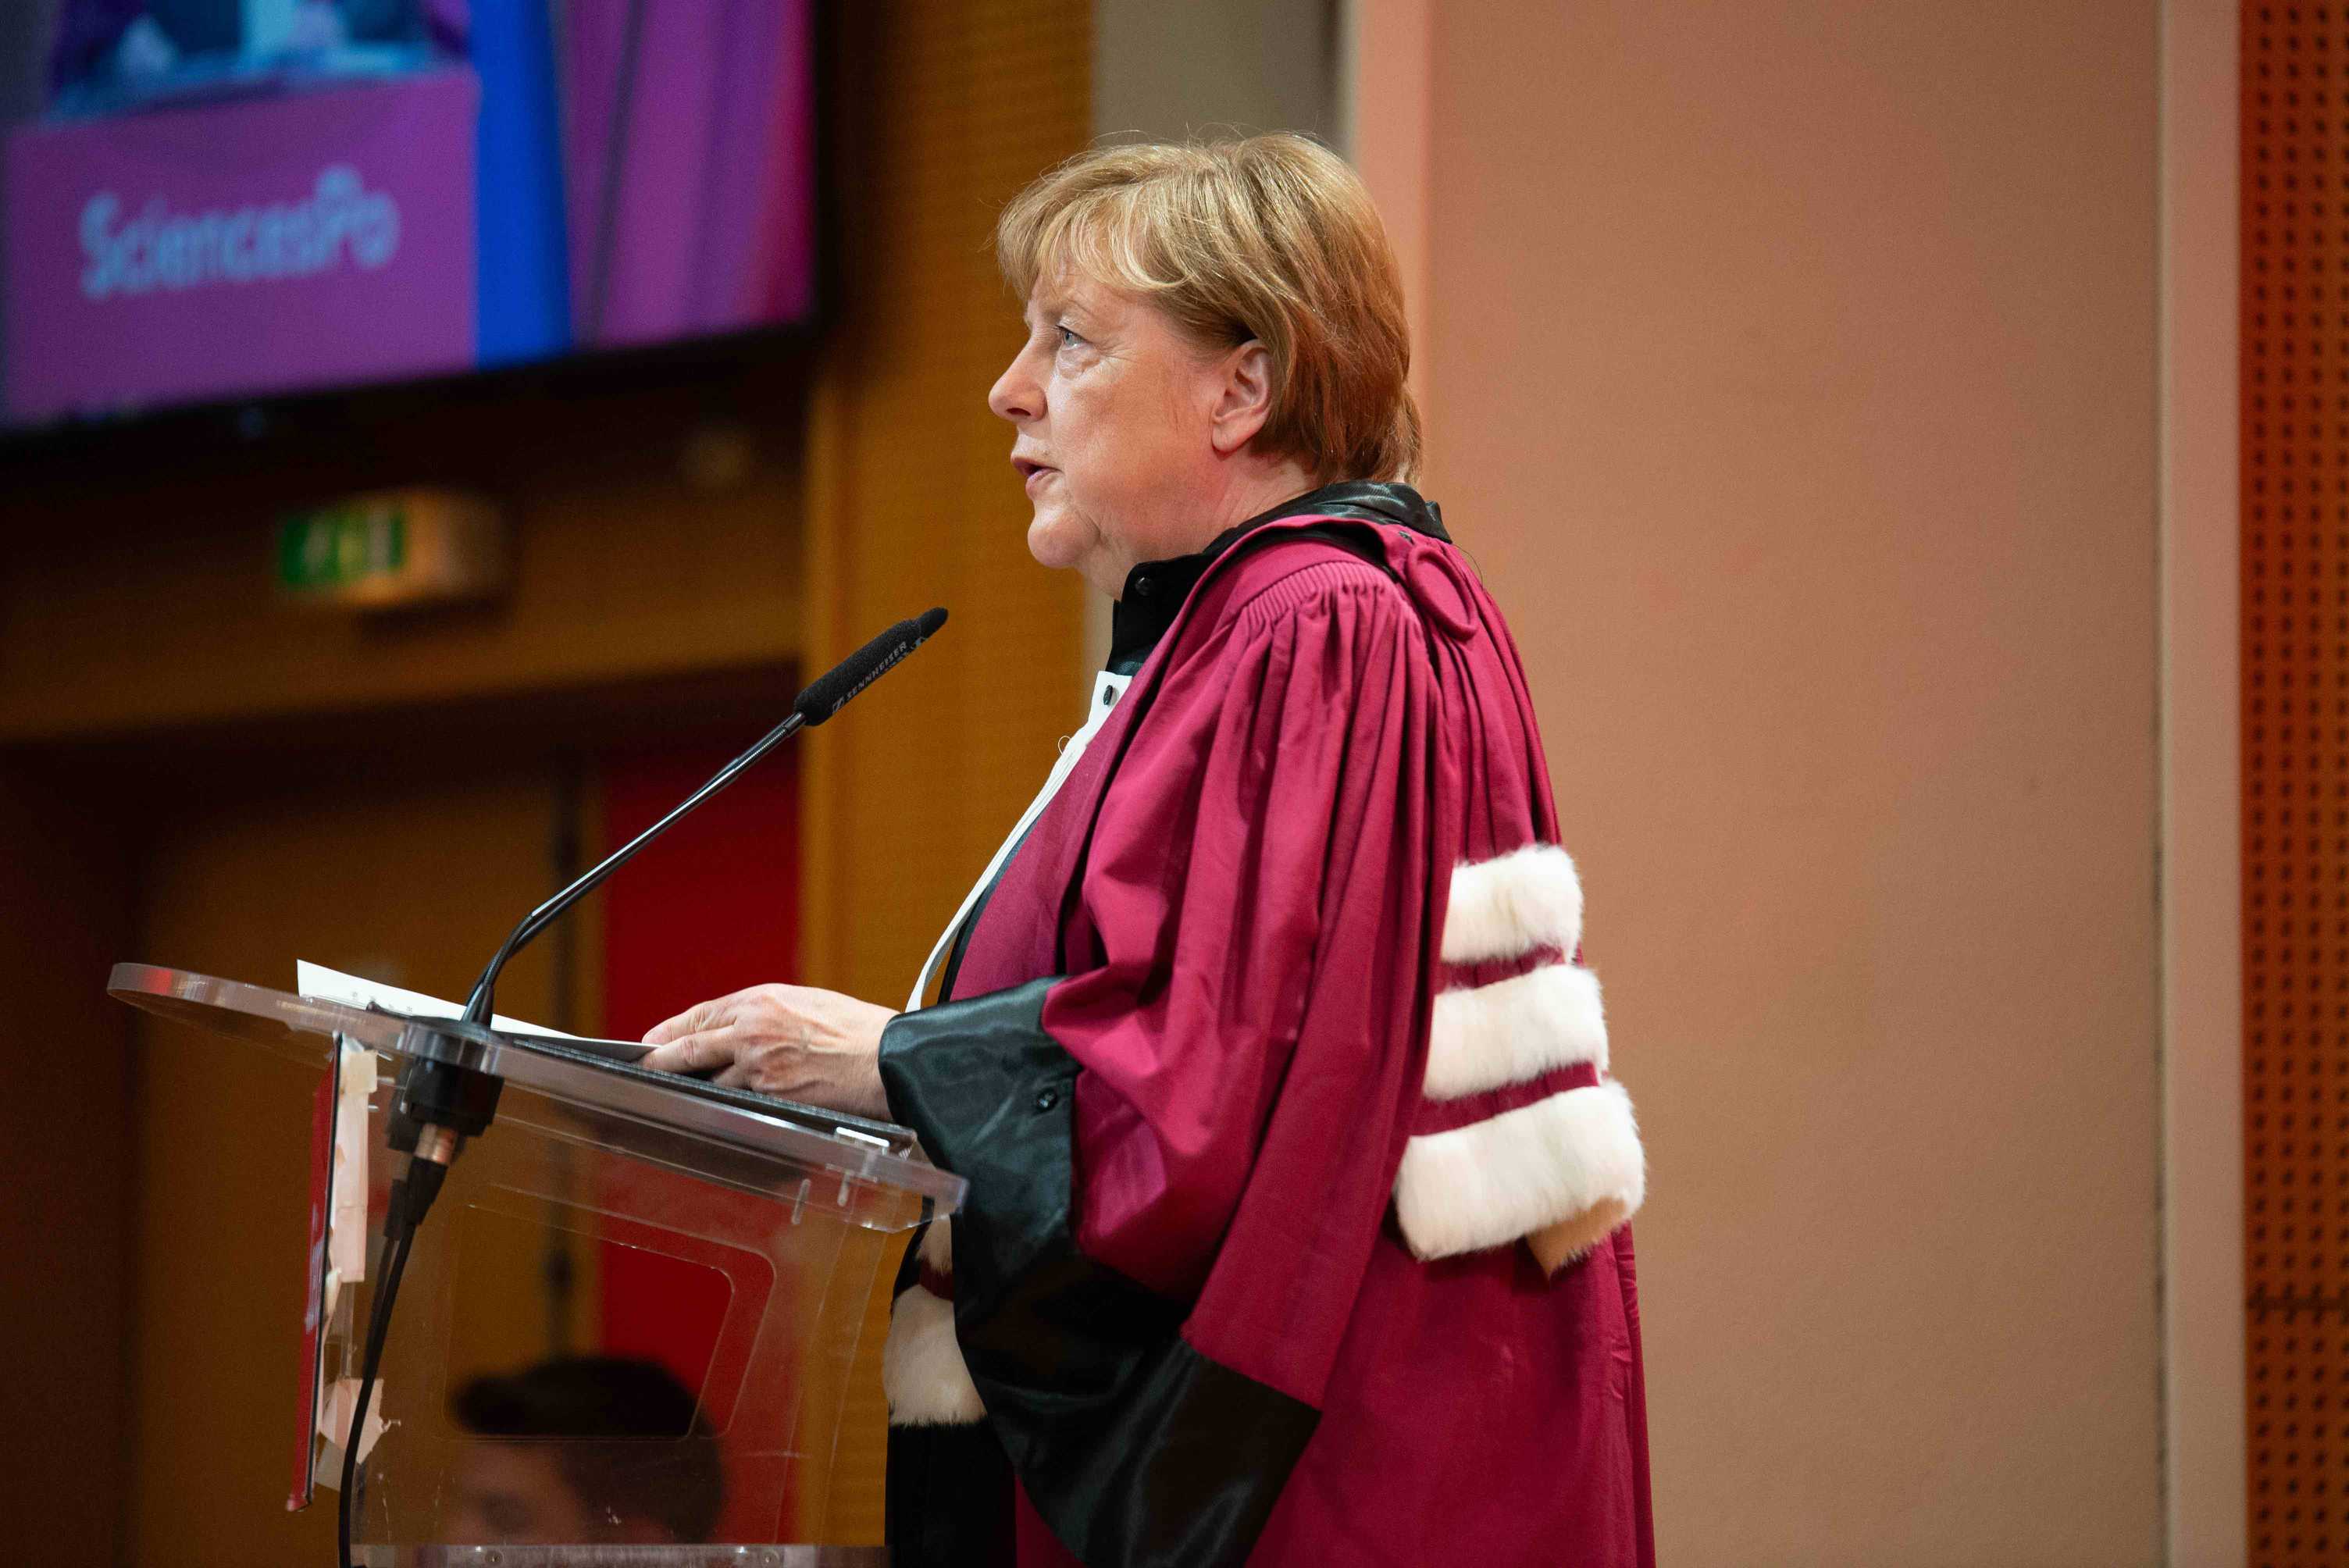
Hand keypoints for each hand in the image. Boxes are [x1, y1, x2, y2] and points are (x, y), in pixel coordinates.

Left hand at [639, 984, 896, 1118]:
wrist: (886, 1060)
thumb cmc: (858, 1031)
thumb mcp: (808, 1003)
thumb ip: (768, 1014)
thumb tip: (738, 1029)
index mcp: (763, 1000)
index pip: (702, 1015)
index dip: (671, 1030)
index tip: (652, 1041)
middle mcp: (752, 1030)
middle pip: (691, 1047)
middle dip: (661, 1060)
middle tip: (644, 1068)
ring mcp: (758, 1066)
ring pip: (713, 1080)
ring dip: (701, 1087)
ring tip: (690, 1093)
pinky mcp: (770, 1096)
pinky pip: (739, 1102)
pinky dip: (730, 1104)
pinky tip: (725, 1108)